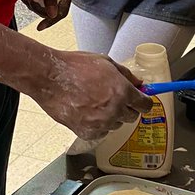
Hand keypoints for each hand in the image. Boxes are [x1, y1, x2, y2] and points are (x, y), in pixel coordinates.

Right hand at [35, 50, 151, 139]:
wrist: (49, 77)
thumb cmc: (74, 67)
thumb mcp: (105, 62)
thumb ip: (126, 74)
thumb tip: (138, 83)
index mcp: (122, 91)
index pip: (145, 105)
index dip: (143, 101)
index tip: (140, 100)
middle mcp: (114, 110)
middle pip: (132, 116)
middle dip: (126, 107)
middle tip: (113, 97)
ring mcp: (101, 123)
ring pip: (116, 124)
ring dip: (111, 116)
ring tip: (95, 101)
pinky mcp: (87, 132)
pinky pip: (101, 132)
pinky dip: (97, 125)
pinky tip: (87, 111)